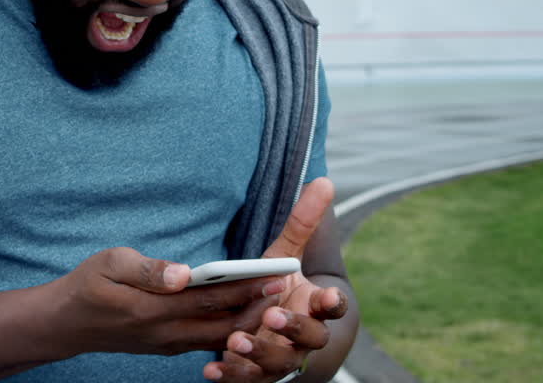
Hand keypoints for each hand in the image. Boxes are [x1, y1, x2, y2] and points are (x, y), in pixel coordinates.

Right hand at [45, 246, 286, 358]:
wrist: (66, 324)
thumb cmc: (87, 285)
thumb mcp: (109, 263)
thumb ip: (148, 270)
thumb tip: (183, 274)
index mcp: (152, 310)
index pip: (210, 299)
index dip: (244, 287)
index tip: (273, 273)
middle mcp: (164, 334)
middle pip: (221, 323)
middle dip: (256, 304)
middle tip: (285, 284)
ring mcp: (166, 345)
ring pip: (217, 337)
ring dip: (246, 321)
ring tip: (273, 301)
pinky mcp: (166, 347)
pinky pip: (204, 342)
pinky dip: (228, 331)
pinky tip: (245, 318)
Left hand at [203, 177, 348, 381]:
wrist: (267, 329)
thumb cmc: (278, 287)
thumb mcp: (286, 255)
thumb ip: (302, 222)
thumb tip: (323, 180)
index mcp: (314, 307)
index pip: (332, 307)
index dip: (332, 303)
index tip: (327, 295)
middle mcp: (304, 337)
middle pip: (309, 338)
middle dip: (293, 328)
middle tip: (273, 315)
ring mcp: (282, 358)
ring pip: (278, 362)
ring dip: (260, 352)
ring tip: (236, 340)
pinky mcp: (257, 374)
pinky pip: (246, 379)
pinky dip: (231, 376)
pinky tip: (210, 370)